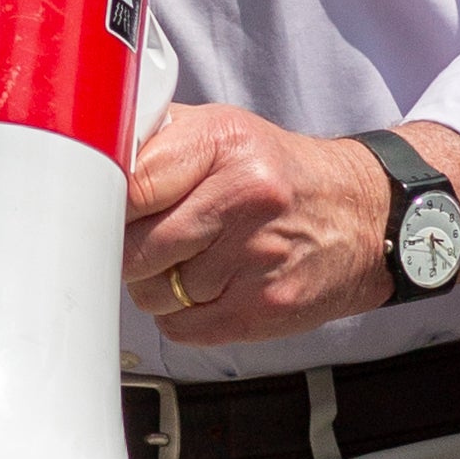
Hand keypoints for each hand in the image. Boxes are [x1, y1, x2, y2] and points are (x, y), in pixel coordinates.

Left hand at [125, 105, 399, 346]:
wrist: (365, 216)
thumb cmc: (282, 174)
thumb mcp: (226, 130)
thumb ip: (160, 140)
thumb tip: (94, 160)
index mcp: (225, 143)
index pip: (129, 184)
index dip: (105, 204)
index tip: (103, 208)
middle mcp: (243, 196)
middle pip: (134, 248)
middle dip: (129, 250)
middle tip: (147, 239)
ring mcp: (255, 258)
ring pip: (152, 294)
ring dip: (155, 285)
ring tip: (187, 262)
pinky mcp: (262, 308)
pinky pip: (181, 328)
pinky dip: (182, 316)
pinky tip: (207, 289)